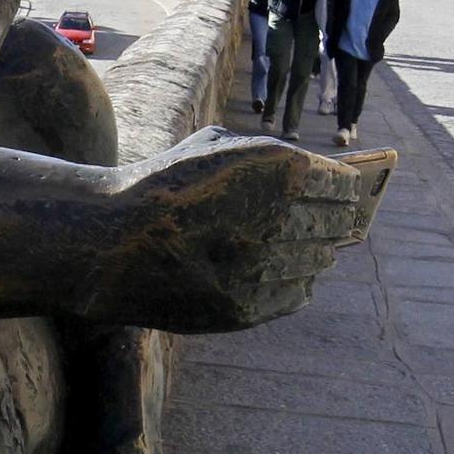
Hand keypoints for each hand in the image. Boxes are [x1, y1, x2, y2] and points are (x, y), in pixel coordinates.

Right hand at [89, 135, 357, 332]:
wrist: (109, 238)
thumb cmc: (159, 183)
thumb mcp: (213, 146)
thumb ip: (262, 155)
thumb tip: (308, 173)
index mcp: (280, 167)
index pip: (343, 184)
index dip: (344, 186)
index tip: (344, 190)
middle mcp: (283, 216)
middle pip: (337, 223)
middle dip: (333, 219)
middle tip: (332, 220)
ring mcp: (269, 265)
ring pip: (319, 261)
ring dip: (315, 251)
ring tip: (302, 246)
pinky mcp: (250, 307)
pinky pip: (297, 294)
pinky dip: (296, 282)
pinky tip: (281, 272)